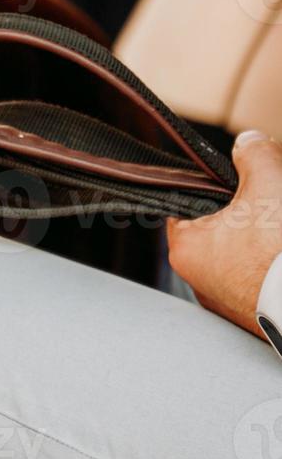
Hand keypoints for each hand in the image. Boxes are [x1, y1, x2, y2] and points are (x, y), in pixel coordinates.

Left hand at [168, 130, 281, 337]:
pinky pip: (262, 281)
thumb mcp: (268, 185)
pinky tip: (281, 259)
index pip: (187, 206)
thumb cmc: (279, 253)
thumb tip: (249, 143)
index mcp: (186, 249)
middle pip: (220, 230)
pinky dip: (273, 266)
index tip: (234, 183)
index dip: (212, 188)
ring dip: (264, 241)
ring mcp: (230, 303)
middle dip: (248, 214)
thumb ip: (254, 156)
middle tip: (270, 207)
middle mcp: (200, 281)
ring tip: (280, 229)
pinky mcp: (257, 316)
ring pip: (243, 257)